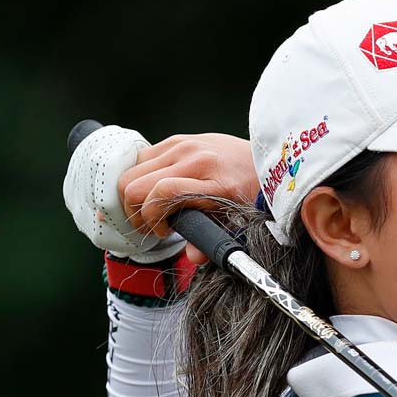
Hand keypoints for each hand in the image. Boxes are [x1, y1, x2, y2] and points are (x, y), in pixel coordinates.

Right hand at [118, 133, 257, 264]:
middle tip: (149, 225)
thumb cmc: (249, 189)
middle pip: (136, 183)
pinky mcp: (177, 139)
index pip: (162, 193)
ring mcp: (182, 144)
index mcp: (211, 180)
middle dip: (135, 211)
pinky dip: (140, 177)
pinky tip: (154, 190)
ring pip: (133, 170)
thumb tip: (193, 257)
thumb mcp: (234, 219)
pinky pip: (142, 158)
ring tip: (150, 209)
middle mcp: (193, 157)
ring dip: (134, 194)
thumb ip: (210, 238)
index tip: (163, 232)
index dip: (151, 218)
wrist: (263, 160)